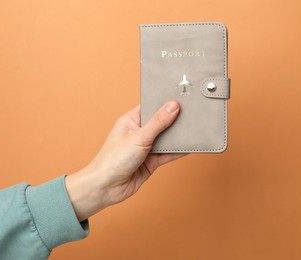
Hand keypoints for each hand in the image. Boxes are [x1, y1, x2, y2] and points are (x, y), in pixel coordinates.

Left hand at [65, 100, 187, 220]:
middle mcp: (138, 133)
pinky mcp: (150, 162)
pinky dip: (177, 151)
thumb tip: (172, 106)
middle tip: (192, 113)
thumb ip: (158, 122)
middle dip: (174, 121)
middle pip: (161, 123)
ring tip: (194, 129)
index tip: (181, 99)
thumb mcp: (139, 137)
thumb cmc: (113, 160)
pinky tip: (188, 147)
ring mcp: (145, 148)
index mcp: (131, 121)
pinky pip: (167, 154)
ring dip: (177, 137)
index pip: (151, 107)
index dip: (165, 103)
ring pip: (166, 139)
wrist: (106, 188)